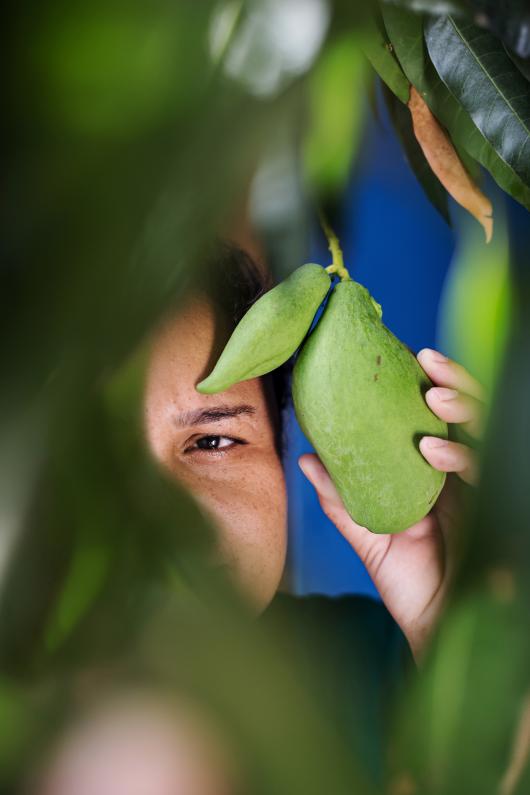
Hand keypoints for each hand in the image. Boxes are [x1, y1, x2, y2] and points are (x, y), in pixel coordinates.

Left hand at [299, 348, 483, 663]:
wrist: (433, 623)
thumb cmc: (406, 579)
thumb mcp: (367, 531)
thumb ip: (341, 496)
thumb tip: (307, 458)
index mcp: (433, 470)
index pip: (438, 415)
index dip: (427, 383)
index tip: (407, 355)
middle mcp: (460, 473)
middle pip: (468, 413)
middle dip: (453, 381)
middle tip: (428, 358)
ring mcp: (477, 489)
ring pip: (483, 432)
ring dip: (461, 406)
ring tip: (433, 395)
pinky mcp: (488, 510)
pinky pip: (482, 473)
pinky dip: (458, 456)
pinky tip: (432, 450)